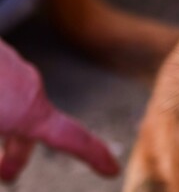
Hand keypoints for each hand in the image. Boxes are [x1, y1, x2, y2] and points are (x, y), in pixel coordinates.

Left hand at [0, 39, 117, 181]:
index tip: (111, 171)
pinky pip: (3, 89)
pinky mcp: (0, 59)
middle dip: (19, 155)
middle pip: (35, 129)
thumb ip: (2, 153)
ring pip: (15, 107)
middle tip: (6, 176)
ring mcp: (14, 69)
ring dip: (4, 129)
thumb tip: (4, 168)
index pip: (74, 139)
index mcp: (30, 112)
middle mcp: (31, 89)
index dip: (95, 156)